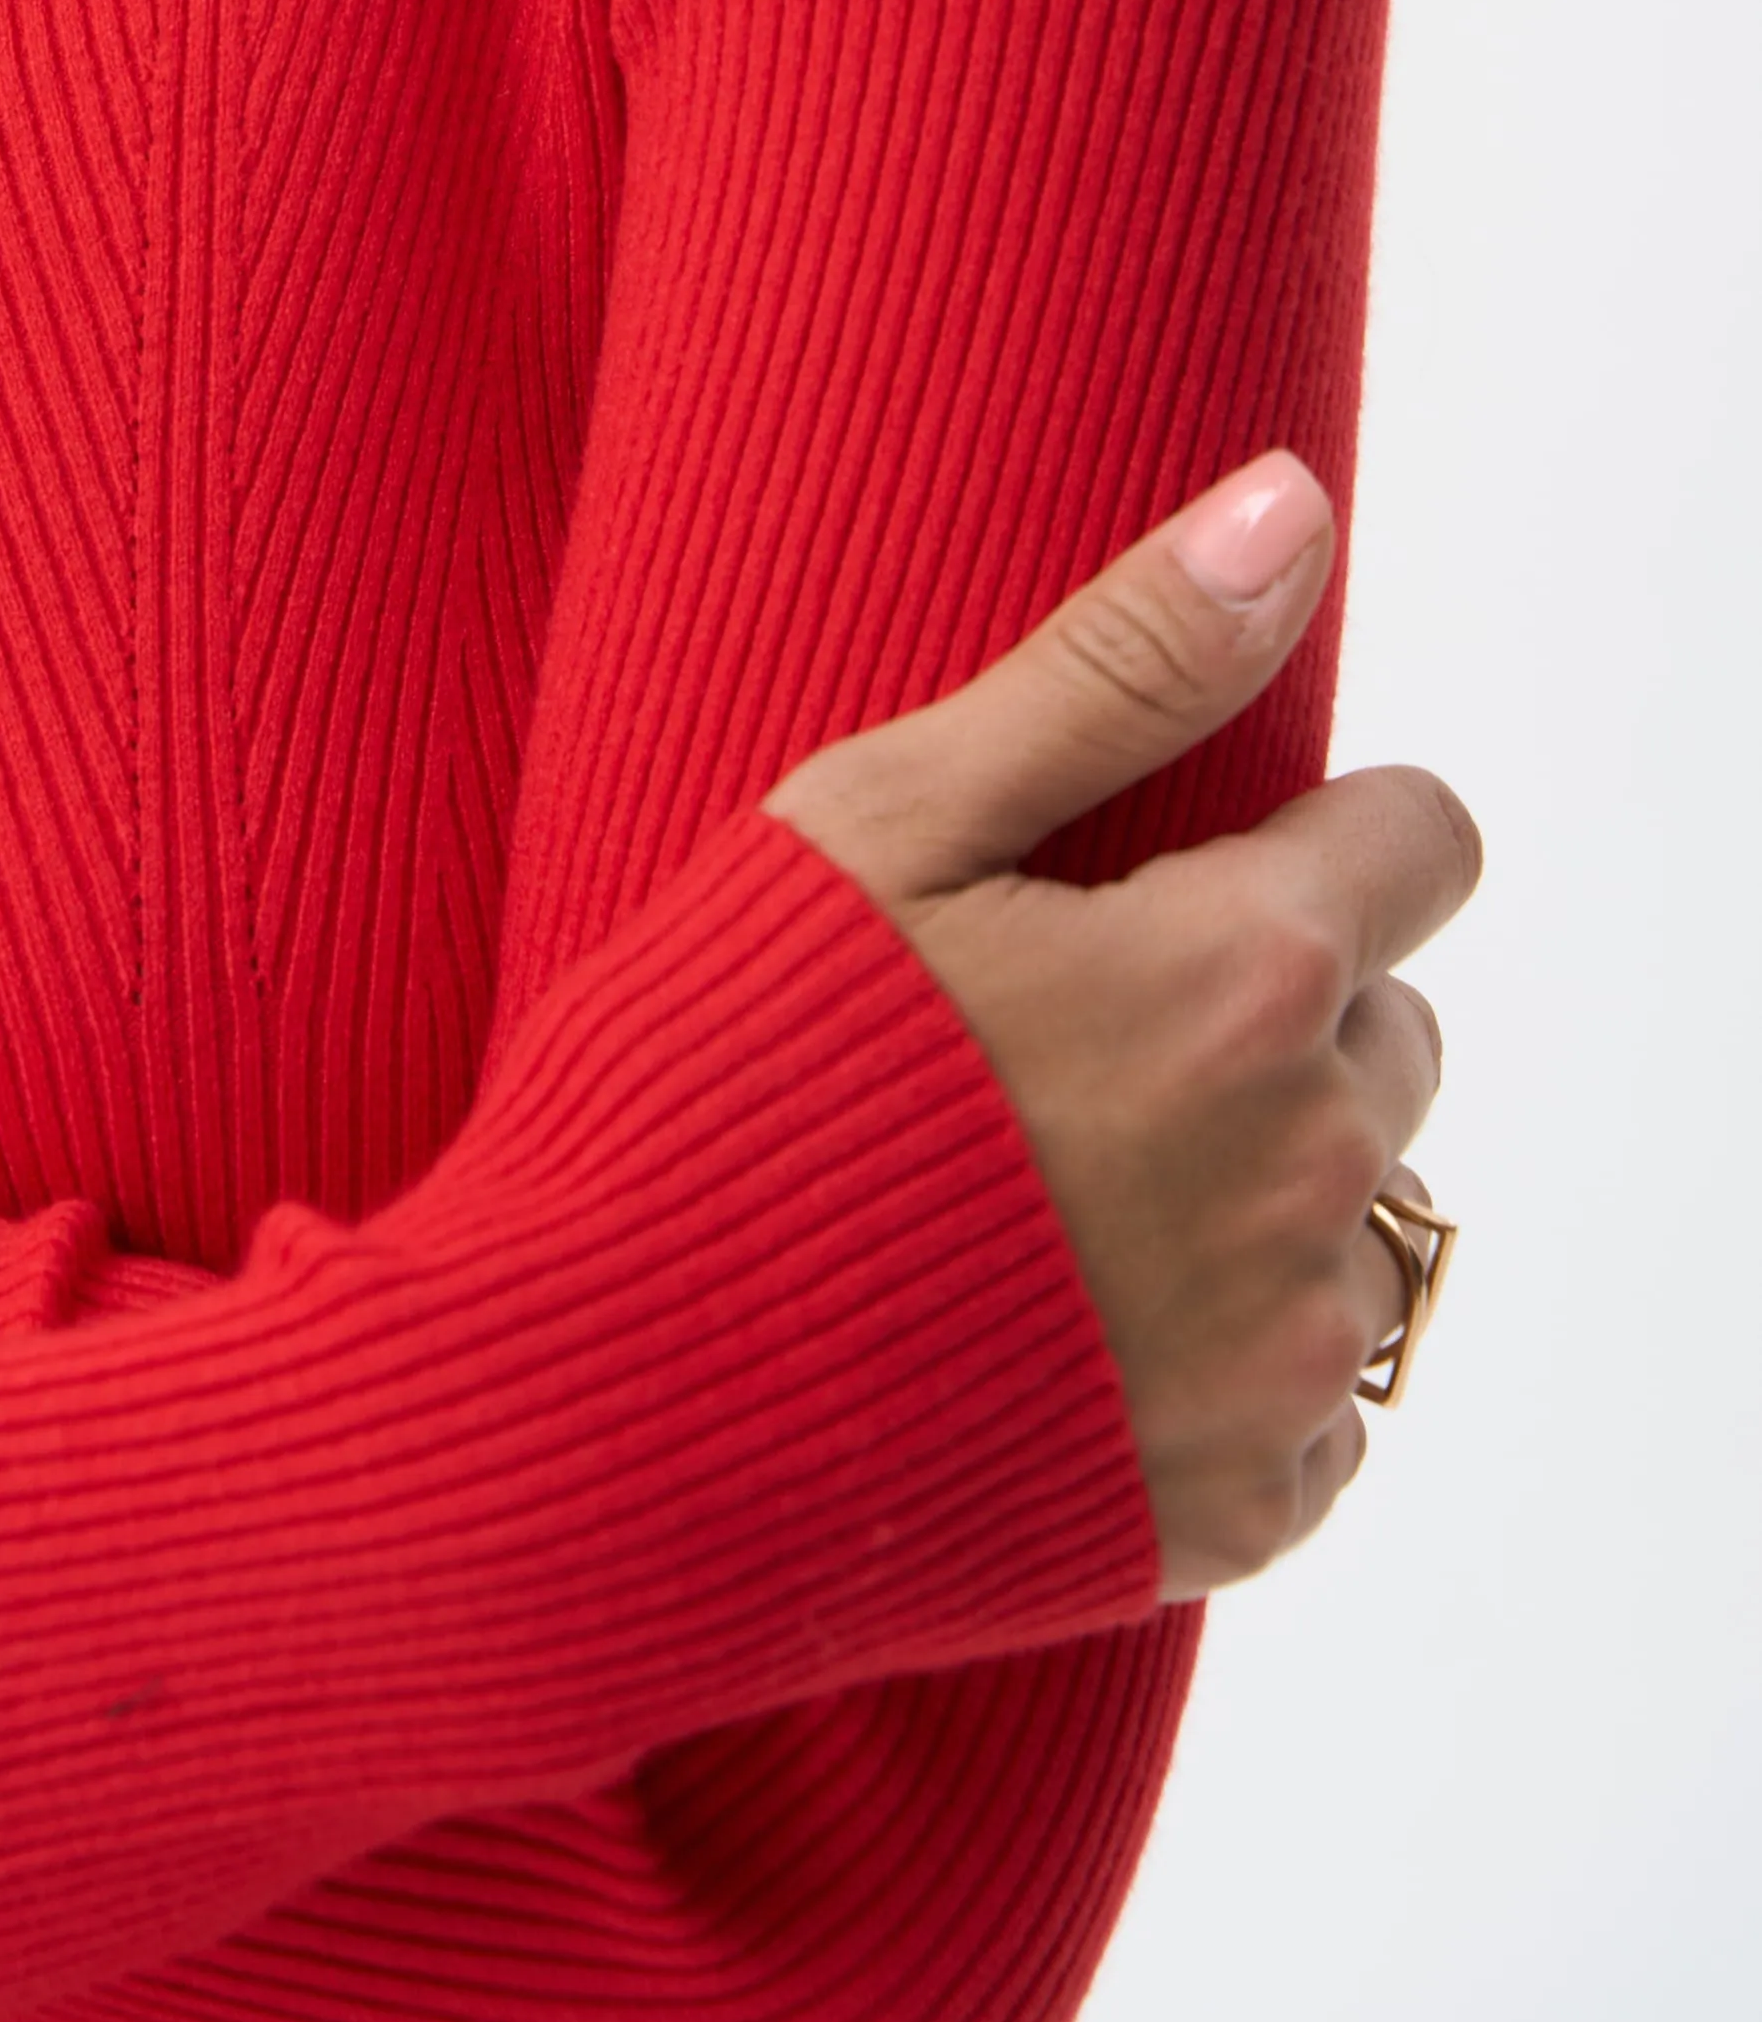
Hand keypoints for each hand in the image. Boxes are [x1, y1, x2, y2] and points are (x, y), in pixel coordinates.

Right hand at [769, 458, 1476, 1597]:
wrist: (597, 1419)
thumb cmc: (709, 1084)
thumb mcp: (881, 818)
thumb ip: (1118, 665)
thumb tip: (1289, 509)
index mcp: (1237, 978)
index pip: (1423, 842)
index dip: (1306, 835)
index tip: (1165, 869)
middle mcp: (1305, 1174)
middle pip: (1392, 1031)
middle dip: (1268, 1010)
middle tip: (1054, 1034)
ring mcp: (1281, 1363)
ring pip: (1364, 1218)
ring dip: (1254, 1188)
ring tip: (1042, 1190)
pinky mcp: (1237, 1512)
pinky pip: (1315, 1407)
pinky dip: (1224, 1363)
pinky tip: (1055, 1325)